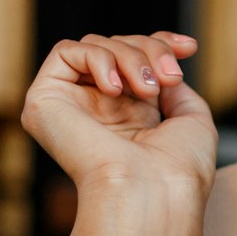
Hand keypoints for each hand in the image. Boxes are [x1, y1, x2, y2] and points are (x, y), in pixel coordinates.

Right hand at [20, 31, 215, 201]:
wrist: (154, 191)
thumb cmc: (178, 169)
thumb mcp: (192, 118)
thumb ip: (174, 84)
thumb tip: (158, 64)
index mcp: (132, 117)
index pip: (135, 61)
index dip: (161, 44)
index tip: (189, 48)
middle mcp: (100, 111)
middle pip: (118, 47)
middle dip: (151, 51)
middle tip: (169, 77)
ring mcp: (72, 106)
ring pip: (95, 46)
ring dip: (130, 57)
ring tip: (148, 89)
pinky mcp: (44, 102)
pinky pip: (65, 52)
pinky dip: (97, 59)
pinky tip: (114, 89)